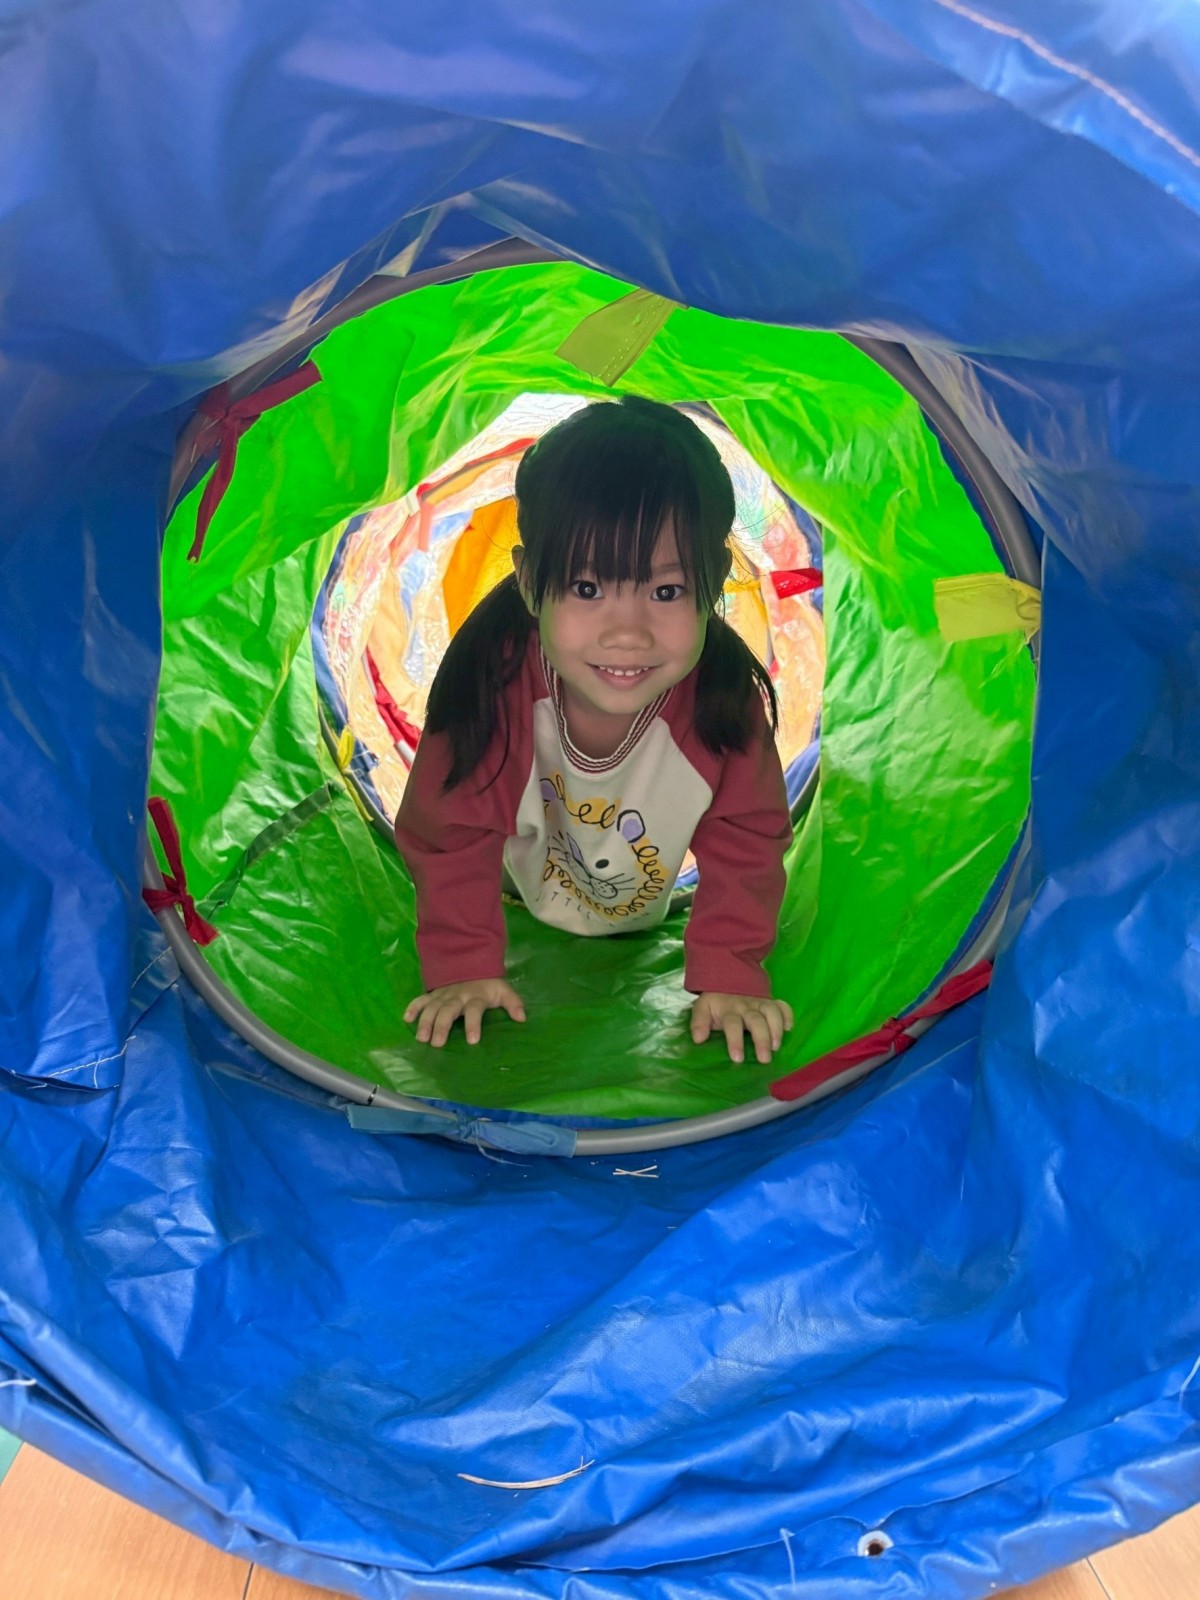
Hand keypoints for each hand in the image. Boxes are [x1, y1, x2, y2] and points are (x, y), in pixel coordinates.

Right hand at [405, 979, 525, 1046]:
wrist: (472, 962)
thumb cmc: (488, 985)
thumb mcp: (504, 991)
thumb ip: (513, 1003)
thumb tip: (522, 1018)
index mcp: (476, 997)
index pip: (475, 1011)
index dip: (474, 1024)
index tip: (472, 1040)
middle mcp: (458, 996)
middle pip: (449, 1010)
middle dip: (442, 1026)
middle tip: (437, 1044)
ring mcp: (444, 995)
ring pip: (433, 1007)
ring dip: (425, 1021)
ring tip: (421, 1038)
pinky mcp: (433, 994)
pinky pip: (421, 999)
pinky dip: (413, 1007)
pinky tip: (406, 1019)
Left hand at [690, 992, 793, 1064]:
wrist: (727, 979)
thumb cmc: (716, 1002)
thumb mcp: (702, 1008)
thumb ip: (699, 1023)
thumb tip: (698, 1039)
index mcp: (728, 1010)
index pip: (732, 1024)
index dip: (735, 1041)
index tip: (738, 1058)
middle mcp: (746, 1006)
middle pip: (756, 1021)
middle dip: (761, 1040)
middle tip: (764, 1059)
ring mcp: (761, 1003)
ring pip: (772, 1012)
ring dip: (776, 1029)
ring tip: (776, 1047)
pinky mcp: (771, 1002)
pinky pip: (783, 1006)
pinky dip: (788, 1016)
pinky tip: (789, 1028)